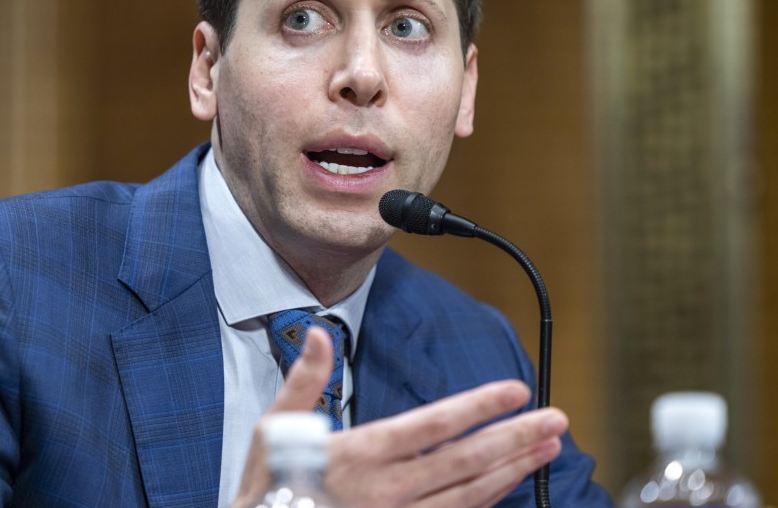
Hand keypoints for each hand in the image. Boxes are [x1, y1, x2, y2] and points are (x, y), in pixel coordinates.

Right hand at [230, 327, 566, 507]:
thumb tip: (318, 332)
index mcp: (361, 454)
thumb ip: (303, 378)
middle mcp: (389, 489)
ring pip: (471, 495)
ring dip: (513, 470)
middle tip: (555, 420)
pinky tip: (509, 483)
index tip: (515, 391)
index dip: (479, 406)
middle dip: (515, 438)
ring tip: (547, 449)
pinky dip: (488, 500)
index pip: (433, 425)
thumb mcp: (275, 426)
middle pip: (466, 460)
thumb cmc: (268, 484)